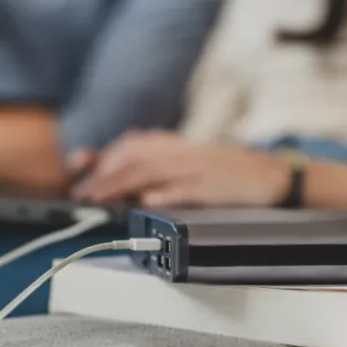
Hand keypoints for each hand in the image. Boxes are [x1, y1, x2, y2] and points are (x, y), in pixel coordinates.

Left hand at [70, 131, 289, 207]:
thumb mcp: (189, 165)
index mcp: (174, 146)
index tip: (77, 167)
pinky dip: (164, 194)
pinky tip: (147, 201)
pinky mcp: (212, 187)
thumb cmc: (226, 174)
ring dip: (121, 185)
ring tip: (98, 199)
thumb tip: (124, 187)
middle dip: (103, 176)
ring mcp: (195, 169)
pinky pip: (185, 189)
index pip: (130, 145)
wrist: (270, 175)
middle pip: (133, 158)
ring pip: (151, 171)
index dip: (102, 157)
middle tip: (82, 195)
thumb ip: (157, 170)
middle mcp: (180, 153)